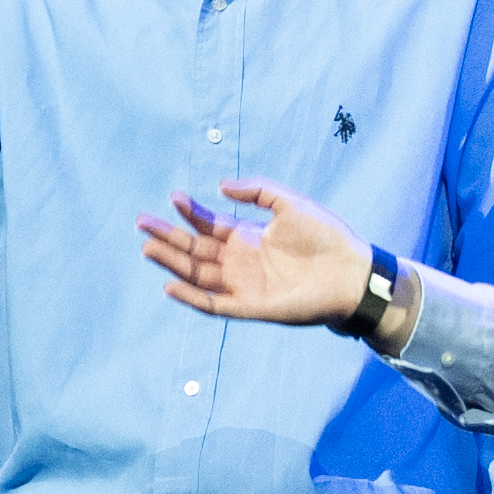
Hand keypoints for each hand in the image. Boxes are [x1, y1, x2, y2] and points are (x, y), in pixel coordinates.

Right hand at [142, 181, 385, 325]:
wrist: (352, 273)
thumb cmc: (326, 237)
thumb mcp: (290, 203)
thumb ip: (257, 191)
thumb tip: (220, 187)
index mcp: (249, 236)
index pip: (209, 224)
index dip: (190, 212)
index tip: (173, 197)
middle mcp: (240, 261)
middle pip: (195, 249)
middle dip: (168, 237)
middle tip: (141, 223)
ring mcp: (243, 284)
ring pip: (198, 274)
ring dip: (172, 263)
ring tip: (147, 248)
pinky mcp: (250, 307)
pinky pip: (214, 304)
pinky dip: (192, 297)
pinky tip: (170, 286)